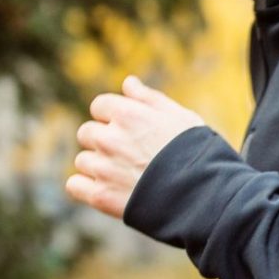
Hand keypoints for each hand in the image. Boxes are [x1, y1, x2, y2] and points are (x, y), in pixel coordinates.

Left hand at [66, 76, 204, 218]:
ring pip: (83, 160)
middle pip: (87, 133)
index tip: (128, 130)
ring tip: (124, 176)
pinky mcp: (101, 196)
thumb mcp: (181, 117)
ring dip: (97, 166)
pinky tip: (106, 190)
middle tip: (127, 154)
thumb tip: (128, 82)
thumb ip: (149, 98)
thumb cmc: (197, 152)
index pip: (100, 106)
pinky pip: (74, 185)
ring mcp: (103, 168)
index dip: (112, 117)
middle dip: (102, 140)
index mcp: (128, 114)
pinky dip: (85, 187)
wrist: (203, 195)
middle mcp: (110, 138)